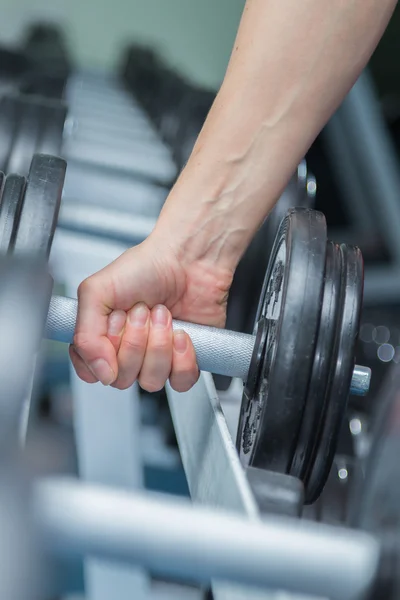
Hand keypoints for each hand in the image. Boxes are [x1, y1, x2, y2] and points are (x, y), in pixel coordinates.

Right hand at [70, 235, 232, 391]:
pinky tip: (181, 333)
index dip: (103, 353)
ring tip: (162, 316)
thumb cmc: (146, 267)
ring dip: (158, 345)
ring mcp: (156, 358)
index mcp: (101, 337)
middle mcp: (127, 352)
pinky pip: (180, 381)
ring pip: (151, 381)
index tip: (114, 322)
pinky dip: (182, 357)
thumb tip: (100, 372)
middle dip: (134, 341)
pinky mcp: (184, 361)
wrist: (189, 259)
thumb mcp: (97, 290)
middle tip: (142, 311)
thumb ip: (85, 334)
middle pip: (122, 379)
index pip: (91, 372)